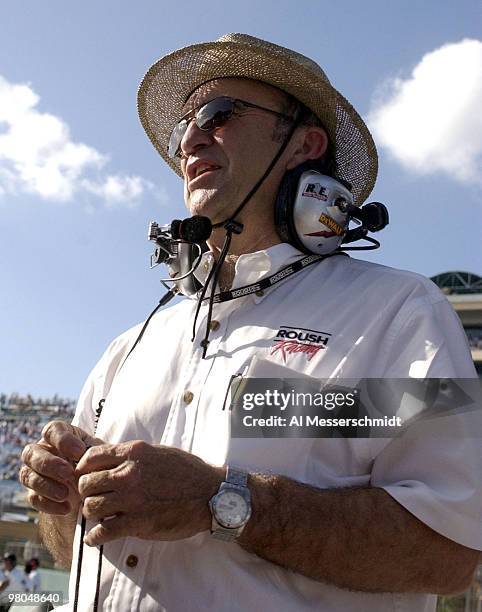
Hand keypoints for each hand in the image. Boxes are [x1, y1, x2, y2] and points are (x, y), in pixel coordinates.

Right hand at [19, 420, 103, 515]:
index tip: (79, 452)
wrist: (93, 493)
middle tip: (68, 474)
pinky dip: (48, 504)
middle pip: (31, 452)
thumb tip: (89, 458)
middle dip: (49, 464)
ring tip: (65, 494)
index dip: (62, 439)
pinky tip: (66, 508)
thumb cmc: (98, 466)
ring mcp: (35, 472)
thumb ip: (95, 455)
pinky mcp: (34, 493)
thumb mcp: (100, 457)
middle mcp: (43, 451)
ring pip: (26, 475)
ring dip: (45, 485)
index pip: (52, 430)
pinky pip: (32, 497)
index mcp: (60, 436)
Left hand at [75, 440, 223, 545]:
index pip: (91, 456)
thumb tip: (109, 460)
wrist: (210, 494)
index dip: (84, 468)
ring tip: (100, 515)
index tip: (87, 476)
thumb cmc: (187, 471)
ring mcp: (132, 499)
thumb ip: (132, 455)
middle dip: (86, 492)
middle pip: (85, 483)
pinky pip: (102, 531)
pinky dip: (95, 537)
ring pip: (90, 507)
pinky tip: (98, 536)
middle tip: (95, 497)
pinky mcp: (138, 523)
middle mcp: (129, 473)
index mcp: (134, 452)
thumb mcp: (158, 452)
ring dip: (92, 513)